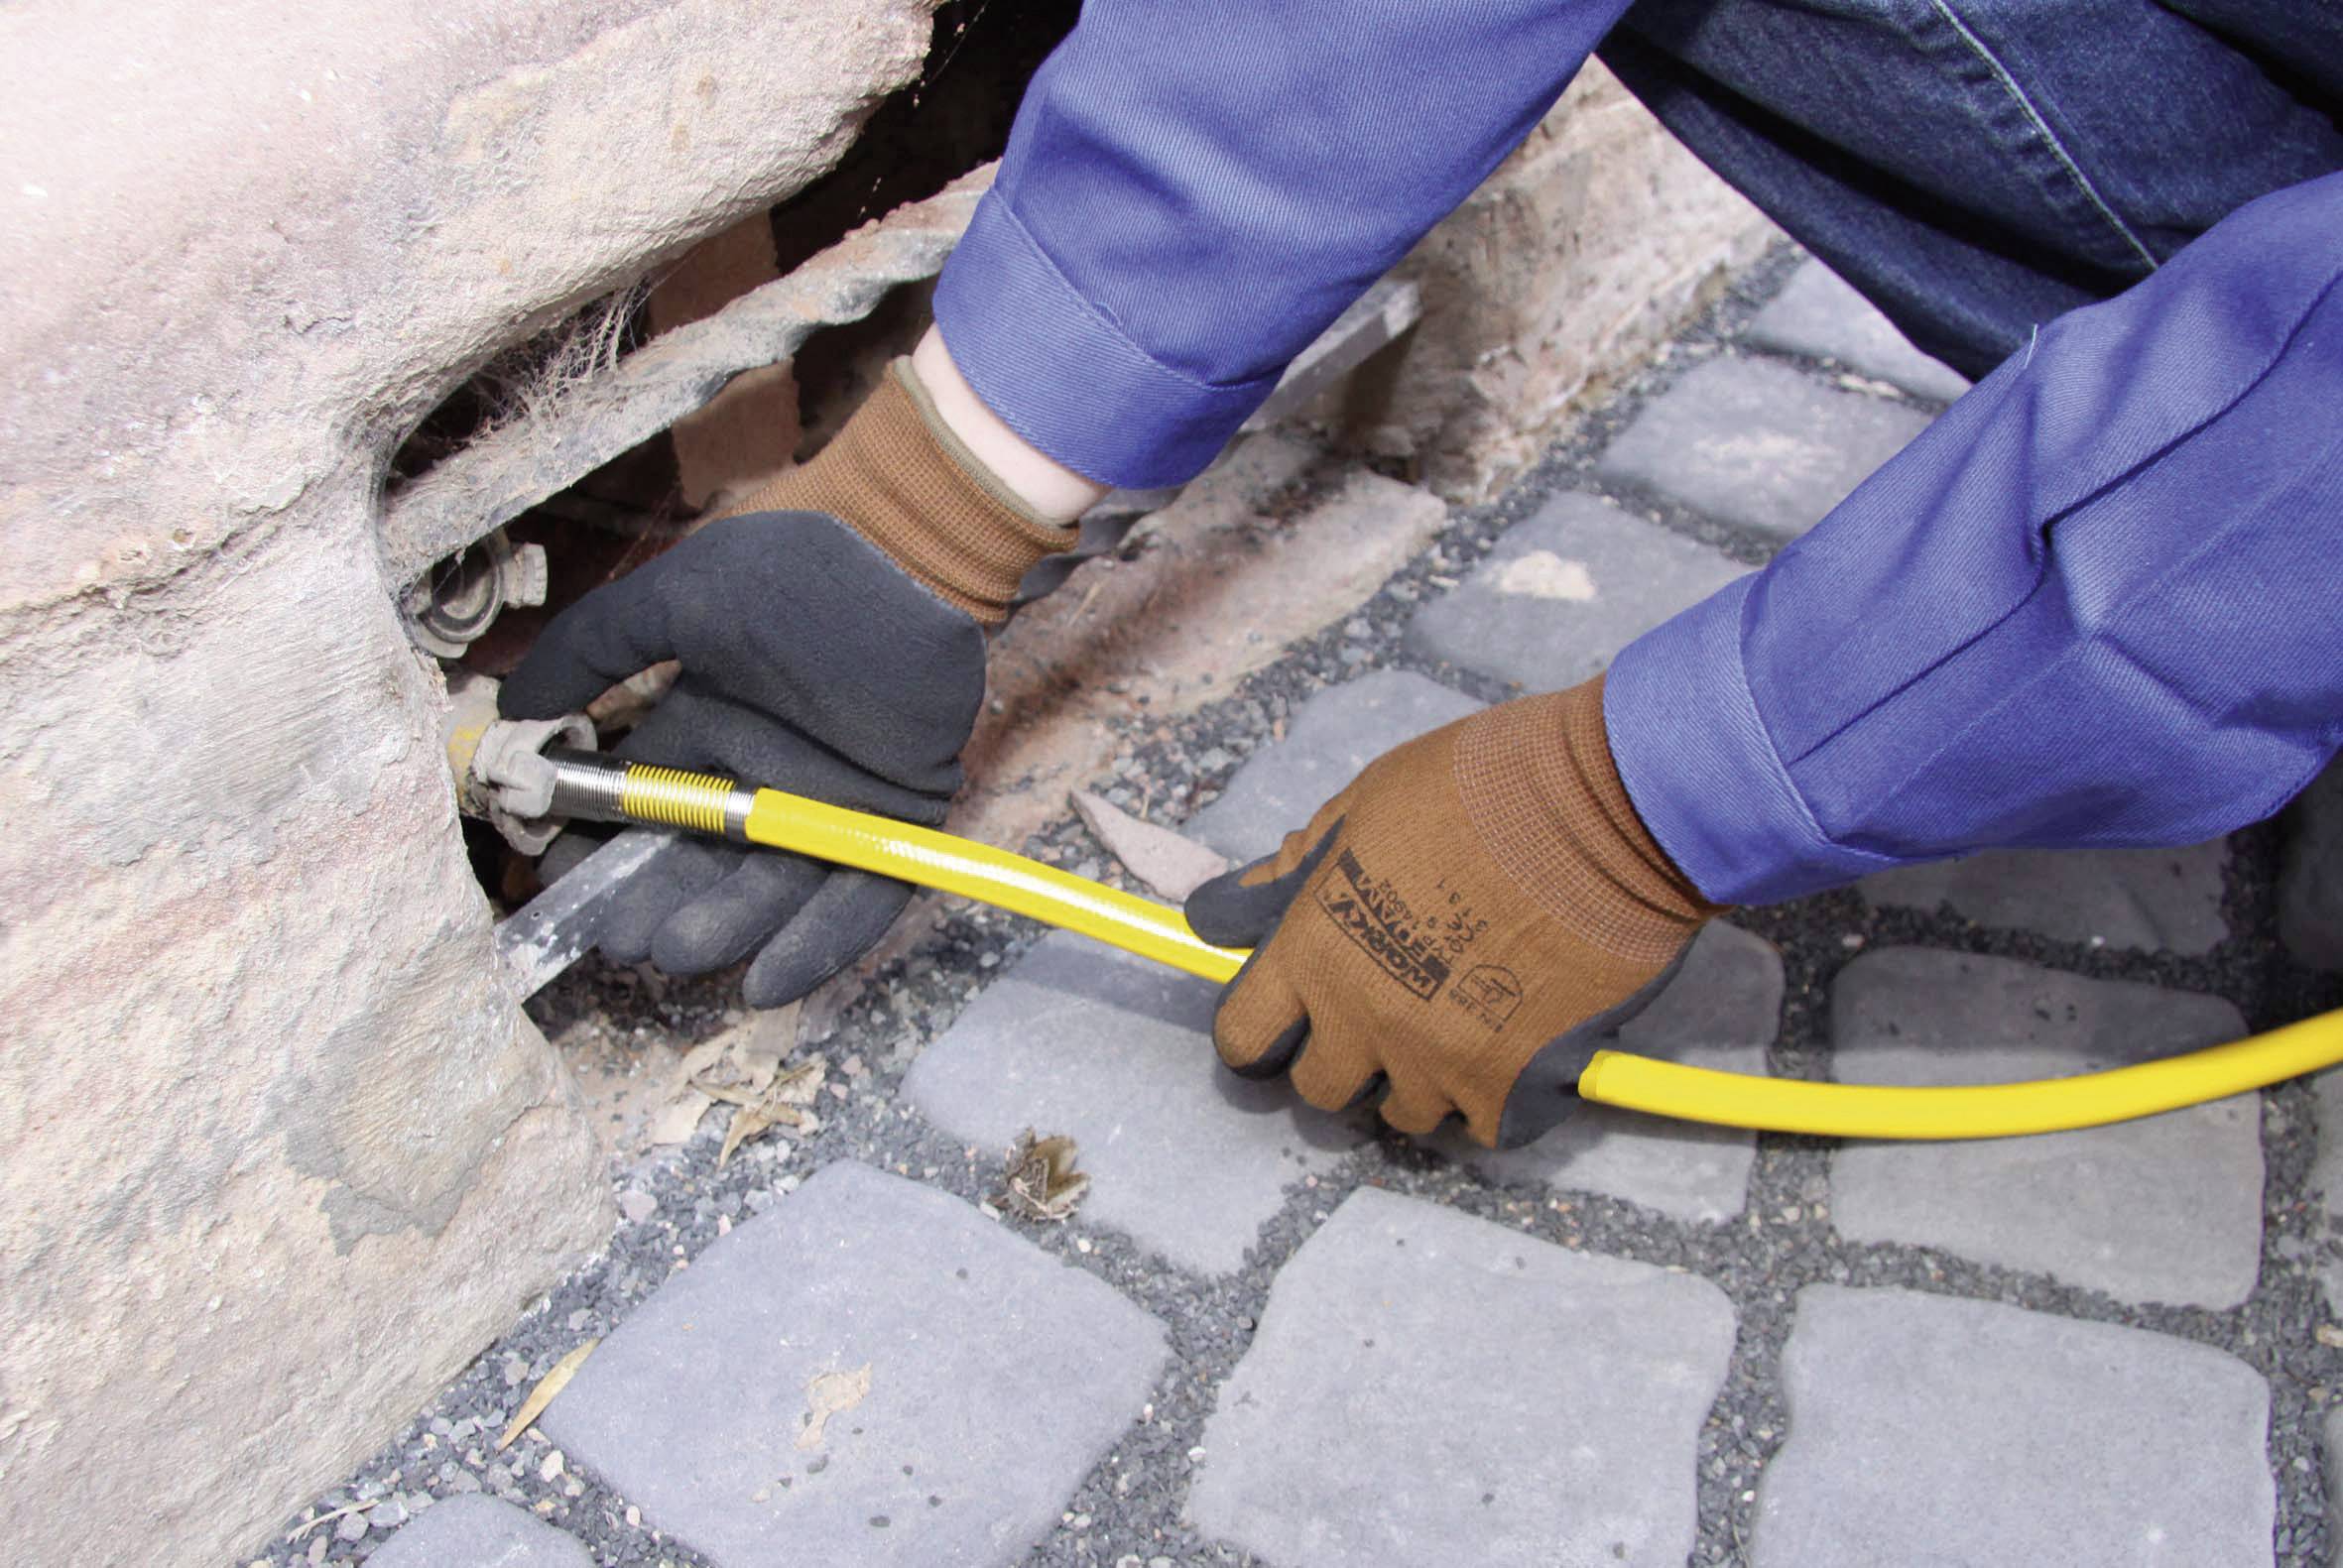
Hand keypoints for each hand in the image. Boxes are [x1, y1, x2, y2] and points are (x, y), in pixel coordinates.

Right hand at [500, 357, 1072, 1004]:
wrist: (920, 570)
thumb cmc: (800, 579)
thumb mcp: (681, 597)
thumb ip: (594, 645)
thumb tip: (510, 707)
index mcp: (704, 728)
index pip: (641, 808)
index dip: (599, 850)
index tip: (559, 882)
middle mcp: (760, 781)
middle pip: (699, 865)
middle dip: (655, 906)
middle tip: (620, 940)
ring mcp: (828, 811)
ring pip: (768, 891)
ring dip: (721, 930)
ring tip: (676, 954)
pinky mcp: (892, 834)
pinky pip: (853, 904)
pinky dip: (811, 947)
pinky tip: (762, 983)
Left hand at [1183, 678, 1718, 1146]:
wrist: (1607, 809)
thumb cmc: (1479, 787)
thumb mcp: (1365, 806)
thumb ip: (1296, 869)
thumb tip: (1230, 909)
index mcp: (1314, 950)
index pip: (1243, 1037)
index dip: (1259, 1029)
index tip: (1285, 1016)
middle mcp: (1364, 1020)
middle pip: (1319, 1089)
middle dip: (1341, 1057)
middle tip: (1383, 1010)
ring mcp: (1440, 1062)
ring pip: (1404, 1113)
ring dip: (1420, 1077)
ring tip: (1460, 1017)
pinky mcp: (1515, 1087)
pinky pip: (1483, 1127)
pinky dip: (1495, 1097)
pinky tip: (1513, 1044)